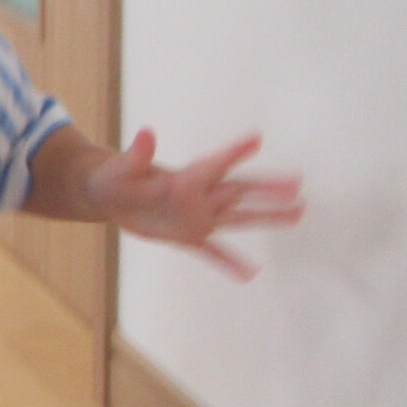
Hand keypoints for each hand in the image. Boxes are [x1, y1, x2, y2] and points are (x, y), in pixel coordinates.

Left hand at [86, 131, 304, 278]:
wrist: (108, 196)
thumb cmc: (114, 176)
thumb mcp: (121, 168)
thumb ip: (137, 154)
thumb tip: (145, 133)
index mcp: (184, 178)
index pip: (214, 164)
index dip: (234, 152)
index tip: (257, 137)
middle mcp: (198, 196)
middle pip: (239, 190)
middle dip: (267, 188)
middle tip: (297, 183)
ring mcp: (197, 217)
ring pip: (238, 216)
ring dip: (266, 216)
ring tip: (298, 213)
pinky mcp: (187, 236)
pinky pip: (213, 251)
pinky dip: (229, 262)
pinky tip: (250, 273)